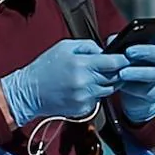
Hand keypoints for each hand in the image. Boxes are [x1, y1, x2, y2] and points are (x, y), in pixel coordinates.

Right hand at [0, 39, 128, 126]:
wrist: (29, 92)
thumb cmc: (45, 67)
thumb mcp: (64, 47)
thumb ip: (88, 46)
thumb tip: (104, 51)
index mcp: (82, 64)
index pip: (114, 63)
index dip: (123, 60)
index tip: (126, 58)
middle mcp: (85, 82)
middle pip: (115, 78)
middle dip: (116, 72)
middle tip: (111, 68)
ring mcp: (84, 97)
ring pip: (108, 90)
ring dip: (106, 83)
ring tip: (92, 77)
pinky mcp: (82, 109)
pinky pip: (98, 100)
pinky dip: (95, 94)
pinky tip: (82, 88)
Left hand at [115, 40, 154, 124]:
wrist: (134, 97)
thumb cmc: (127, 71)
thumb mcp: (121, 57)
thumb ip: (118, 46)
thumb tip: (112, 40)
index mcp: (153, 46)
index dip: (149, 35)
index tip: (137, 37)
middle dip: (143, 52)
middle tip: (128, 52)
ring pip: (154, 73)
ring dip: (137, 72)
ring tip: (122, 73)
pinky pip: (149, 91)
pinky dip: (133, 89)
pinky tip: (122, 86)